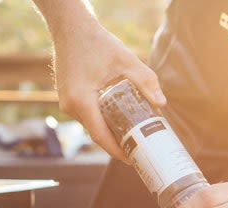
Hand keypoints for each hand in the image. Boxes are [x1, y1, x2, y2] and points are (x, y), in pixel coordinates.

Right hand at [52, 24, 164, 161]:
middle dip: (116, 142)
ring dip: (109, 130)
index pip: (100, 135)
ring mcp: (66, 103)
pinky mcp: (67, 98)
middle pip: (96, 132)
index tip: (132, 159)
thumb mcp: (125, 60)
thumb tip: (161, 103)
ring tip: (131, 134)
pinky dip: (101, 119)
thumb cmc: (95, 42)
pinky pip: (86, 115)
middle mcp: (70, 106)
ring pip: (91, 124)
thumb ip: (145, 81)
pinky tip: (117, 118)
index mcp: (81, 100)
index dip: (116, 150)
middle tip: (138, 148)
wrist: (70, 28)